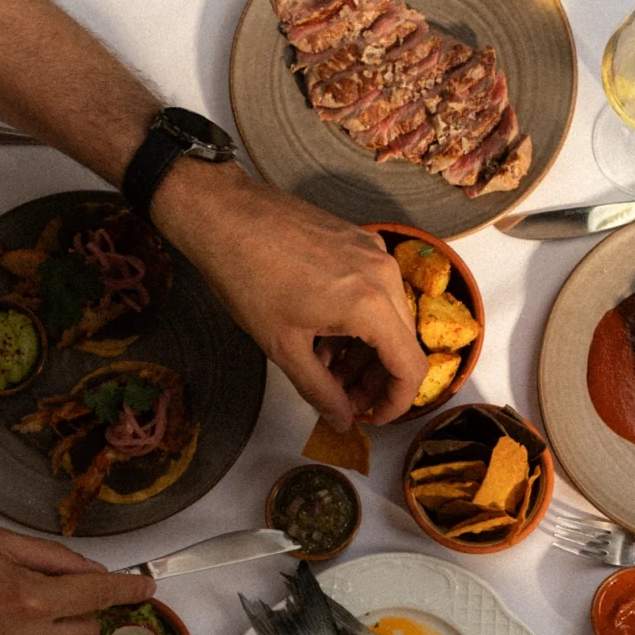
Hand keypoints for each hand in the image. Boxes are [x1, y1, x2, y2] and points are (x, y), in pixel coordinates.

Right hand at [0, 526, 154, 634]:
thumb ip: (50, 557)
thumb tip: (90, 571)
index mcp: (28, 599)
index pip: (98, 595)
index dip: (126, 589)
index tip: (143, 589)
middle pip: (86, 633)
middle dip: (79, 613)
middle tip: (48, 594)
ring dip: (43, 632)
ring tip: (2, 612)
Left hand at [152, 163, 427, 431]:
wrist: (223, 214)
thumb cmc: (247, 278)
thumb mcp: (284, 348)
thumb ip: (321, 392)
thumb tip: (342, 421)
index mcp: (371, 304)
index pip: (411, 368)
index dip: (396, 403)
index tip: (373, 418)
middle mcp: (384, 275)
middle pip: (404, 345)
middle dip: (377, 381)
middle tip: (344, 400)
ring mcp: (375, 253)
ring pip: (390, 320)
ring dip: (365, 354)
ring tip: (326, 369)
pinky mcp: (360, 241)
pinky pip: (376, 293)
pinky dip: (358, 323)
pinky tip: (323, 334)